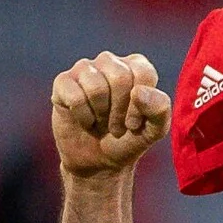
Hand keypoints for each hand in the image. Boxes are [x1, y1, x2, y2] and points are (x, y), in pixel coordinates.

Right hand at [51, 52, 169, 179]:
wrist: (98, 160)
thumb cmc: (129, 139)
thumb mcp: (154, 130)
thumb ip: (159, 109)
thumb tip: (138, 92)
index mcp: (137, 67)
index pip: (143, 73)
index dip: (140, 105)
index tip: (134, 124)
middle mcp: (110, 62)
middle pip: (120, 77)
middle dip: (120, 111)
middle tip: (117, 126)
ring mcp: (84, 69)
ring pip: (95, 86)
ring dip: (101, 114)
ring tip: (101, 122)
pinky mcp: (63, 82)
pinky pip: (74, 96)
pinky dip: (83, 117)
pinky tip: (85, 120)